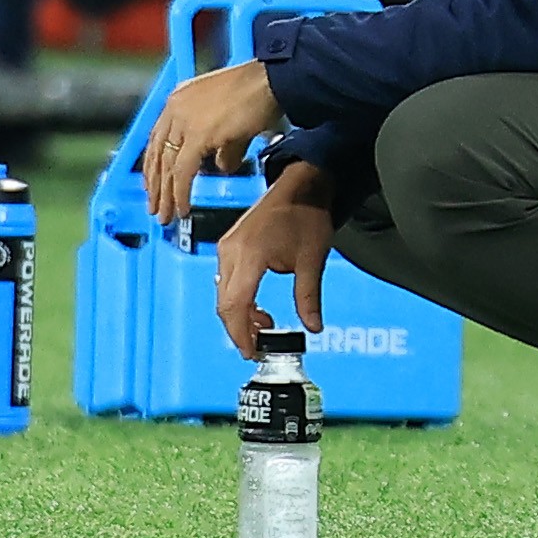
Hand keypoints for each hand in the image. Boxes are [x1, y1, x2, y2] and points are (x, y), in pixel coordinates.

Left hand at [140, 59, 283, 224]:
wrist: (272, 81)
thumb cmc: (259, 92)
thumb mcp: (233, 123)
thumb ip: (224, 147)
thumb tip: (222, 167)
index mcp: (179, 99)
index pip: (157, 137)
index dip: (154, 165)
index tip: (154, 184)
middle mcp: (176, 108)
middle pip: (157, 153)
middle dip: (155, 185)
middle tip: (155, 207)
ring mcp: (184, 121)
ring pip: (166, 166)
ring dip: (165, 195)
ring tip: (165, 216)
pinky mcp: (197, 135)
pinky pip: (182, 172)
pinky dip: (180, 193)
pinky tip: (183, 209)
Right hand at [213, 160, 332, 355]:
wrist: (301, 185)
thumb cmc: (307, 216)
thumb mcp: (312, 260)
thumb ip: (308, 297)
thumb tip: (313, 327)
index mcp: (250, 254)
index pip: (235, 304)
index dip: (240, 333)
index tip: (252, 352)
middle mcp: (231, 250)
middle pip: (224, 302)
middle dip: (239, 329)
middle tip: (258, 347)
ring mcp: (227, 246)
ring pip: (223, 293)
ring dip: (240, 314)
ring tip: (266, 326)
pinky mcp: (230, 244)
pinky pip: (226, 279)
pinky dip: (239, 298)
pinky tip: (259, 307)